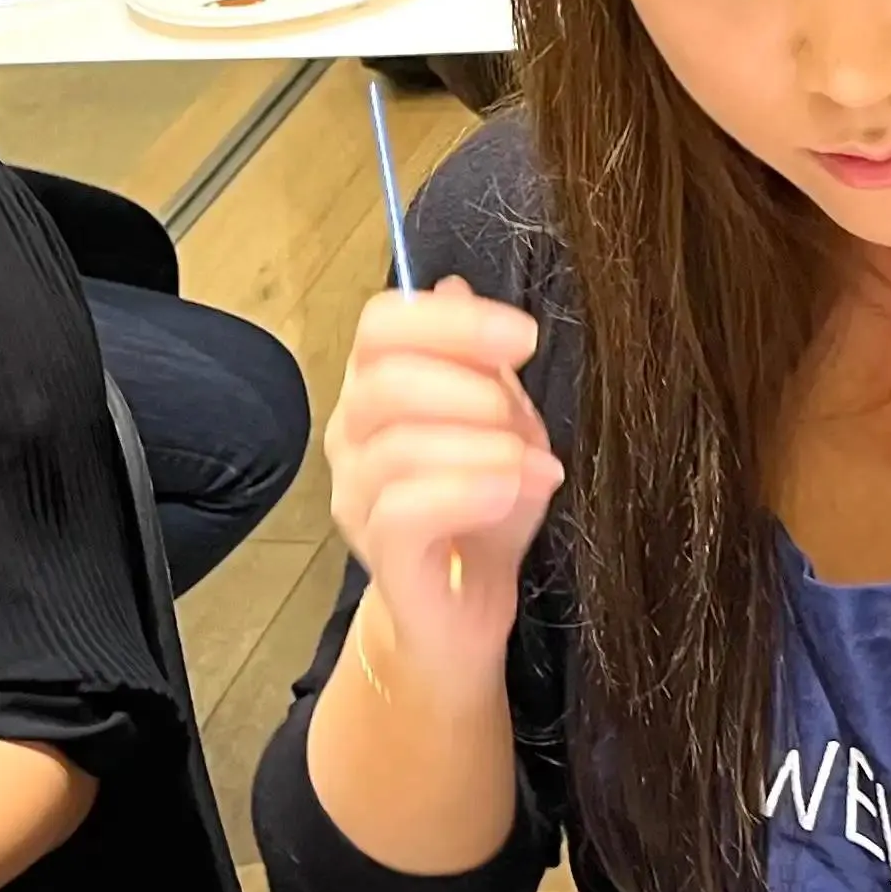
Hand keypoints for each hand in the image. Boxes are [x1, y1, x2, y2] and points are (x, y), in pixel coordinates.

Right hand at [324, 277, 560, 683]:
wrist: (468, 607)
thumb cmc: (483, 508)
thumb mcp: (503, 424)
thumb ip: (483, 364)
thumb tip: (454, 284)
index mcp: (378, 388)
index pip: (381, 324)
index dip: (452, 320)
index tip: (524, 337)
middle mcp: (352, 436)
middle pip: (384, 379)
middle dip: (468, 386)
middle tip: (521, 416)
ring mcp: (356, 497)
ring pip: (396, 446)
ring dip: (481, 448)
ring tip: (537, 468)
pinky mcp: (378, 554)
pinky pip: (404, 509)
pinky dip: (465, 491)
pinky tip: (509, 491)